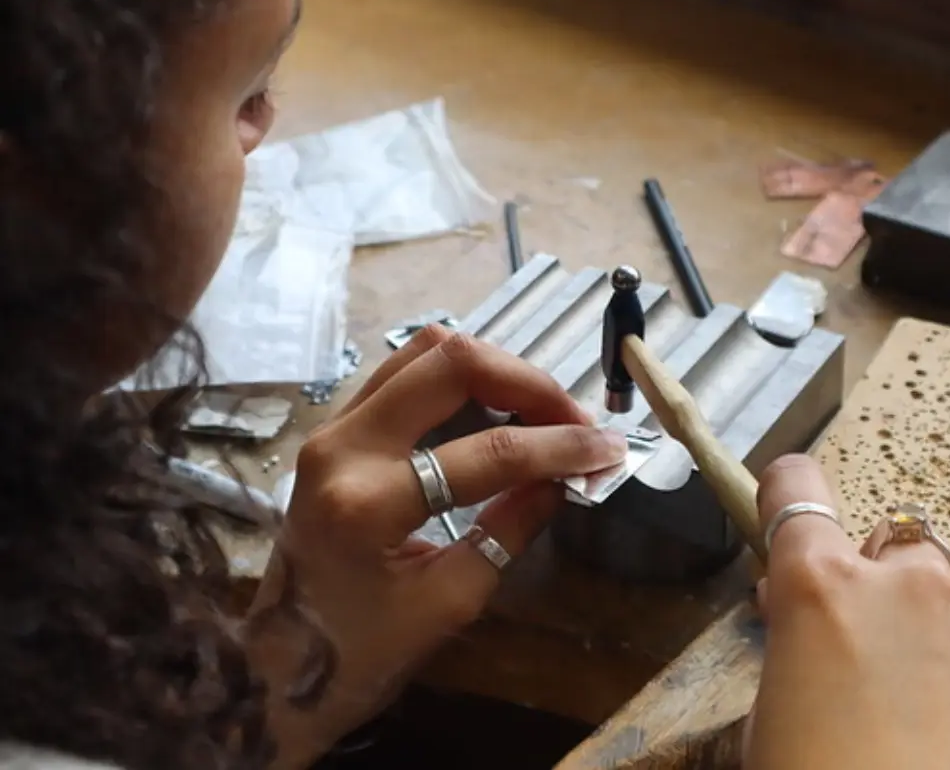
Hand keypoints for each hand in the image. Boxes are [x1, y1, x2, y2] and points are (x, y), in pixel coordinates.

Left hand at [246, 326, 626, 767]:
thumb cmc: (361, 653)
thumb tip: (566, 476)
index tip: (607, 449)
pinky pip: (406, 372)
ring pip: (425, 351)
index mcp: (367, 501)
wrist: (275, 665)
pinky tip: (495, 408)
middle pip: (449, 362)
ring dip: (494, 369)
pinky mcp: (338, 426)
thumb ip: (510, 528)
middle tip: (573, 418)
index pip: (485, 451)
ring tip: (540, 410)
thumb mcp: (449, 603)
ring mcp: (333, 426)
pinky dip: (460, 378)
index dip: (557, 446)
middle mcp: (342, 443)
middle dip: (526, 381)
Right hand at [744, 454, 949, 769]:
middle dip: (875, 583)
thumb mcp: (772, 714)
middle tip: (864, 651)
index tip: (789, 511)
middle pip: (887, 543)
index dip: (787, 495)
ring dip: (933, 635)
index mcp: (818, 586)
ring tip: (925, 715)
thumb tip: (803, 614)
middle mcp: (902, 582)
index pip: (795, 485)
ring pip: (947, 599)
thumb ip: (793, 638)